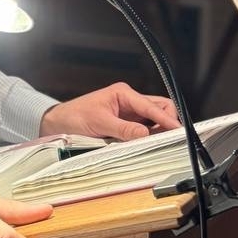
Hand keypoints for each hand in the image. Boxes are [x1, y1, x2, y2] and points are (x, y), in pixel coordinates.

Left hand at [39, 82, 179, 140]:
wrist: (59, 123)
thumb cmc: (75, 116)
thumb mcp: (99, 122)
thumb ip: (124, 128)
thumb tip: (145, 135)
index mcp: (123, 93)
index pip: (152, 106)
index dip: (167, 119)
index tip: (177, 131)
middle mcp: (129, 101)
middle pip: (160, 108)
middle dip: (168, 122)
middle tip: (172, 139)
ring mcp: (129, 112)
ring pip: (155, 119)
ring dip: (160, 130)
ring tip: (162, 144)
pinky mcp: (126, 123)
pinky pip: (145, 128)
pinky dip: (151, 136)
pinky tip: (151, 144)